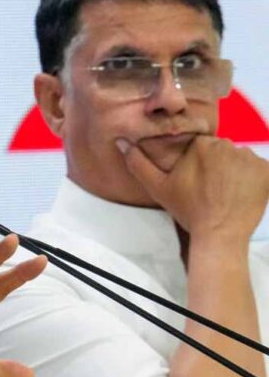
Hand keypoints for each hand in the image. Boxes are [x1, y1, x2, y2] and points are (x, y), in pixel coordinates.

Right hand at [117, 135, 268, 240]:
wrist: (220, 235)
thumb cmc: (189, 210)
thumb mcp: (158, 188)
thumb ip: (138, 163)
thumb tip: (122, 142)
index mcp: (202, 145)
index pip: (201, 146)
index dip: (197, 163)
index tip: (195, 180)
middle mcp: (228, 145)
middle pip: (221, 151)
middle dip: (216, 165)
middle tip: (210, 188)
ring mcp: (250, 158)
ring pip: (239, 159)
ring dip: (234, 171)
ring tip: (226, 192)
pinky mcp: (267, 171)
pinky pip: (258, 169)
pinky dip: (252, 179)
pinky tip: (241, 193)